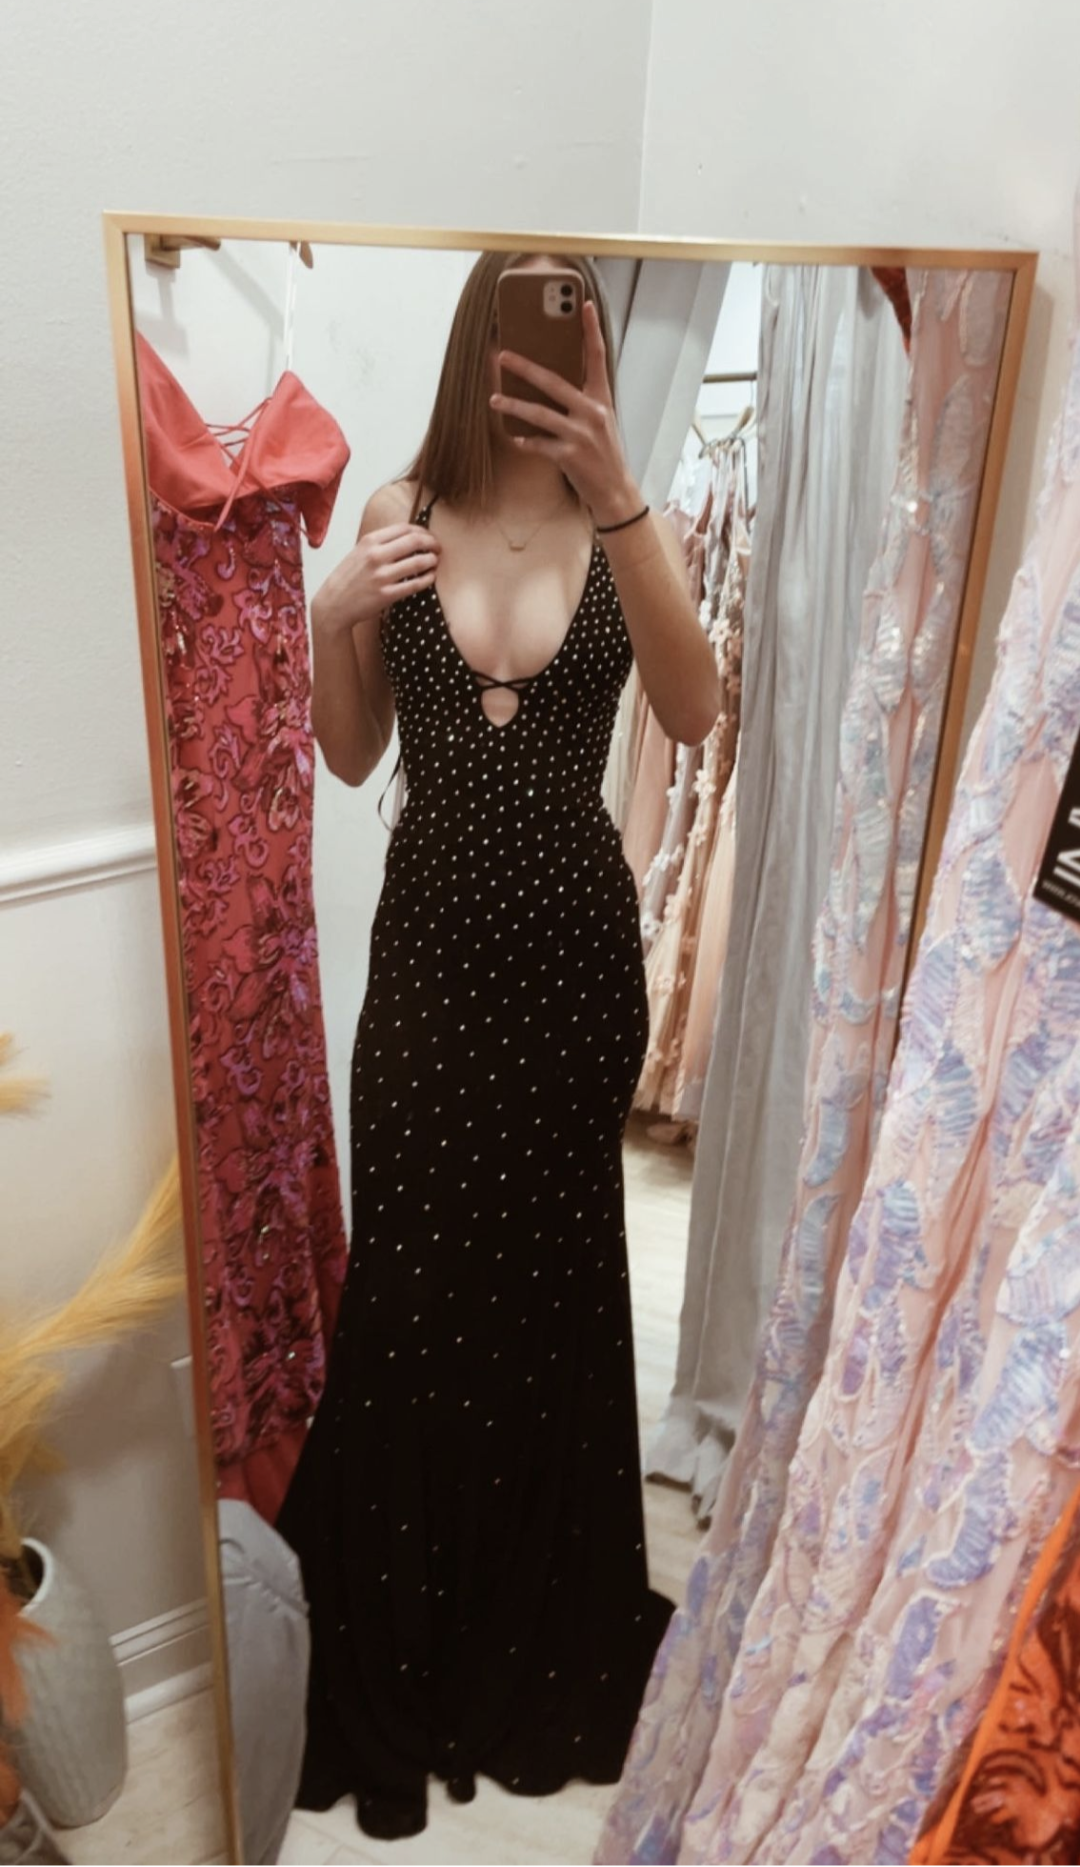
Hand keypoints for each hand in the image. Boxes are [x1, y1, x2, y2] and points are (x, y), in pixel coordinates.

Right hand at [311, 523, 440, 635]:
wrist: (334, 603)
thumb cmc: (348, 577)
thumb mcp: (359, 552)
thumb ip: (380, 543)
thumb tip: (408, 536)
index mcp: (369, 541)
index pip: (404, 528)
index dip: (422, 531)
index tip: (428, 537)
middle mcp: (376, 556)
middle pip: (415, 541)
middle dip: (432, 543)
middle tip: (438, 548)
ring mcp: (381, 576)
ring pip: (418, 562)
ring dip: (432, 561)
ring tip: (435, 562)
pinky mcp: (387, 594)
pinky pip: (415, 584)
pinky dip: (427, 579)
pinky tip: (430, 577)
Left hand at [491, 298, 641, 526]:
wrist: (615, 491)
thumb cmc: (603, 453)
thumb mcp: (599, 421)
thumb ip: (580, 401)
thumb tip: (547, 382)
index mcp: (602, 399)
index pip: (597, 357)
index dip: (591, 330)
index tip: (584, 305)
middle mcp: (593, 412)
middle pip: (554, 382)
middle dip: (526, 368)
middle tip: (503, 355)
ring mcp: (581, 434)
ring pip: (539, 414)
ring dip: (513, 406)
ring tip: (495, 400)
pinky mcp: (569, 455)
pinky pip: (539, 444)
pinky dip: (525, 440)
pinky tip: (514, 437)